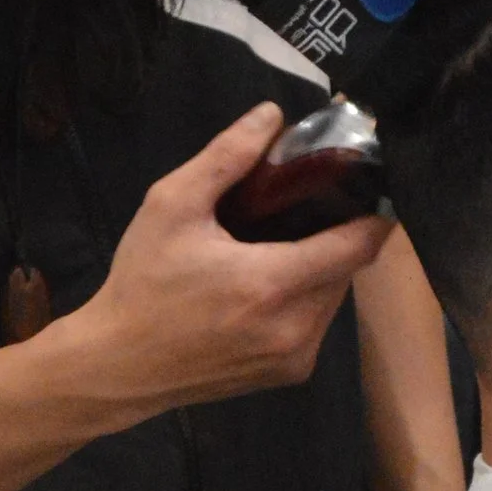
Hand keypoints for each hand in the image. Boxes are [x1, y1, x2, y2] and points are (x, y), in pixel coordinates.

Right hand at [63, 103, 387, 418]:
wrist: (117, 367)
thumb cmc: (143, 283)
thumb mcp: (171, 207)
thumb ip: (225, 157)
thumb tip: (272, 115)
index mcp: (273, 284)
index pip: (359, 244)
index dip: (375, 211)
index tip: (370, 182)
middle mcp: (297, 328)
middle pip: (347, 267)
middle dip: (335, 233)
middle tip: (306, 204)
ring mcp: (295, 358)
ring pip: (333, 296)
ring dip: (320, 266)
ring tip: (283, 241)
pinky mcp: (288, 375)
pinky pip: (315, 324)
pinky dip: (304, 299)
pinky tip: (268, 284)